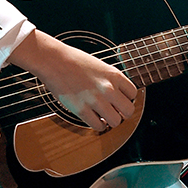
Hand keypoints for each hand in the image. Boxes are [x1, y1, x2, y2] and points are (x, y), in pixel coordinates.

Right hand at [10, 30, 137, 131]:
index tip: (119, 100)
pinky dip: (98, 126)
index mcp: (114, 75)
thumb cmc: (74, 61)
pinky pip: (98, 126)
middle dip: (122, 113)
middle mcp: (108, 88)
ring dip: (110, 121)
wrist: (53, 60)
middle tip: (114, 111)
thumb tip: (119, 96)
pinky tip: (93, 119)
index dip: (126, 99)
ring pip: (115, 122)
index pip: (133, 94)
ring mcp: (95, 100)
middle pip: (128, 111)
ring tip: (103, 116)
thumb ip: (111, 80)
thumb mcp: (100, 66)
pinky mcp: (81, 109)